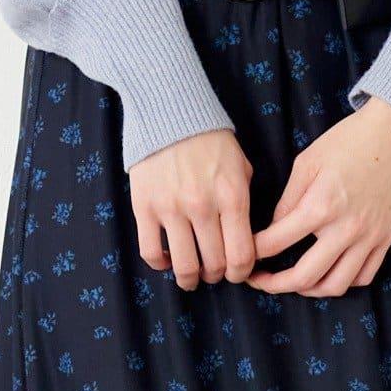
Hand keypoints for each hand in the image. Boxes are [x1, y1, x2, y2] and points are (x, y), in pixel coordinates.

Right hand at [129, 128, 255, 288]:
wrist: (170, 111)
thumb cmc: (210, 141)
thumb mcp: (241, 168)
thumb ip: (244, 203)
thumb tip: (246, 239)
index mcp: (232, 197)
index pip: (241, 256)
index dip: (240, 274)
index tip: (236, 274)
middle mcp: (203, 206)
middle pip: (214, 265)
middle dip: (217, 275)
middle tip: (213, 271)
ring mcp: (171, 208)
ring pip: (184, 266)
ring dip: (190, 278)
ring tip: (191, 275)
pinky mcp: (143, 207)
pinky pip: (151, 252)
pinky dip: (161, 264)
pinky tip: (167, 259)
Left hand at [247, 98, 390, 297]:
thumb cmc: (348, 142)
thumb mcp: (307, 163)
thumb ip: (288, 200)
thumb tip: (273, 230)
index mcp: (320, 206)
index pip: (276, 242)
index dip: (254, 252)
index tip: (246, 253)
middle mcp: (345, 229)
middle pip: (304, 277)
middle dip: (274, 285)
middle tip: (261, 281)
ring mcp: (368, 238)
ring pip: (335, 285)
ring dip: (309, 290)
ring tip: (295, 283)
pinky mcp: (385, 240)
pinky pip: (363, 277)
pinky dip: (343, 282)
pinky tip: (329, 273)